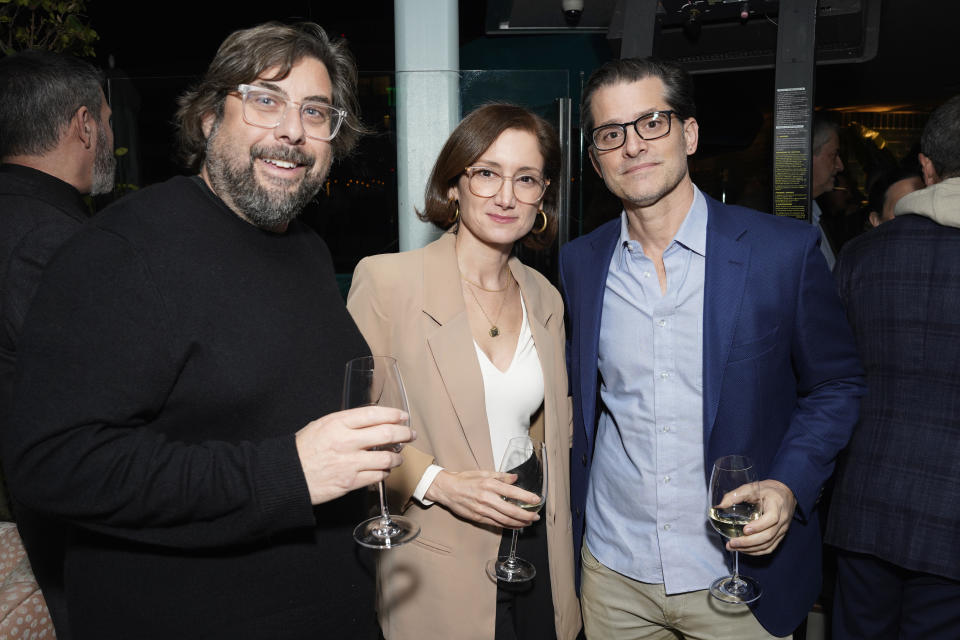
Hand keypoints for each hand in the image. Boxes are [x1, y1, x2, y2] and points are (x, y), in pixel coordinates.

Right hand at [295, 406, 414, 504]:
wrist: (288, 476)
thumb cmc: (303, 449)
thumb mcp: (321, 425)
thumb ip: (346, 422)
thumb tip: (370, 420)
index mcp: (338, 423)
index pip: (375, 414)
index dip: (394, 414)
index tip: (403, 416)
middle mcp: (346, 441)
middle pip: (387, 434)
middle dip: (404, 433)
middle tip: (411, 434)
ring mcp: (349, 463)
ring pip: (387, 458)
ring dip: (398, 457)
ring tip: (398, 456)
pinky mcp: (350, 482)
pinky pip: (377, 476)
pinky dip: (385, 472)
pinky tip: (384, 470)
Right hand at [425, 470, 541, 528]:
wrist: (447, 489)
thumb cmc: (465, 479)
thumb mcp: (484, 472)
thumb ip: (501, 476)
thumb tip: (515, 478)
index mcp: (490, 484)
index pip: (513, 492)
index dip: (527, 497)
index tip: (537, 500)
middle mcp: (487, 498)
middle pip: (511, 510)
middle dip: (526, 515)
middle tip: (536, 516)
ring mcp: (482, 510)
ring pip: (505, 520)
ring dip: (519, 523)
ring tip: (529, 522)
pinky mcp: (478, 518)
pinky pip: (496, 524)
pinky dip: (508, 526)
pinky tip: (516, 526)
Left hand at [724, 479, 796, 555]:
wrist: (785, 493)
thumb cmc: (768, 490)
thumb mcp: (751, 488)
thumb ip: (735, 495)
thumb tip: (719, 506)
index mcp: (776, 505)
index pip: (771, 518)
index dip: (758, 526)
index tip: (745, 529)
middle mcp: (782, 519)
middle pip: (768, 535)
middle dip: (749, 542)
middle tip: (732, 543)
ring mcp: (782, 529)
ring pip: (768, 544)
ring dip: (750, 549)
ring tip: (733, 547)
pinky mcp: (780, 536)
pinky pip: (770, 547)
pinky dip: (756, 551)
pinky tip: (744, 550)